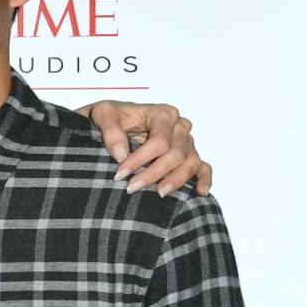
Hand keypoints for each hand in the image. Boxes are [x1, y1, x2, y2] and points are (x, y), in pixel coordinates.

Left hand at [79, 100, 212, 195]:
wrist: (112, 123)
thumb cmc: (111, 117)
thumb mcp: (102, 113)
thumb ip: (110, 129)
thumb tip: (122, 154)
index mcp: (163, 114)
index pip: (159, 141)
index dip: (140, 159)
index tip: (120, 174)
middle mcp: (180, 127)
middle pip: (175, 155)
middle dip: (153, 173)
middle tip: (131, 187)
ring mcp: (187, 143)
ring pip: (190, 163)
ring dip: (176, 180)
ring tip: (159, 193)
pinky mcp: (190, 156)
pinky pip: (204, 168)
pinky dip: (204, 180)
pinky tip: (199, 192)